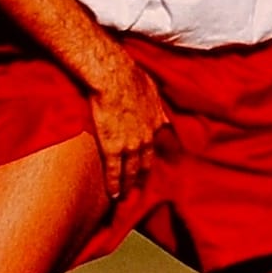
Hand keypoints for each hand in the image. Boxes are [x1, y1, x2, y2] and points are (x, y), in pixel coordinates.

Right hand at [86, 44, 172, 201]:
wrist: (114, 78)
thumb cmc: (129, 76)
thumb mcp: (150, 87)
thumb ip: (153, 100)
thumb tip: (155, 100)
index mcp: (156, 122)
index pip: (158, 146)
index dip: (153, 156)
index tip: (149, 166)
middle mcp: (147, 137)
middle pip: (146, 163)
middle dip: (142, 177)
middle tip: (139, 189)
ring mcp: (131, 145)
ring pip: (131, 171)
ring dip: (129, 185)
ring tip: (125, 196)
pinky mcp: (113, 148)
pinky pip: (115, 172)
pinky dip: (115, 185)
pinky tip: (113, 195)